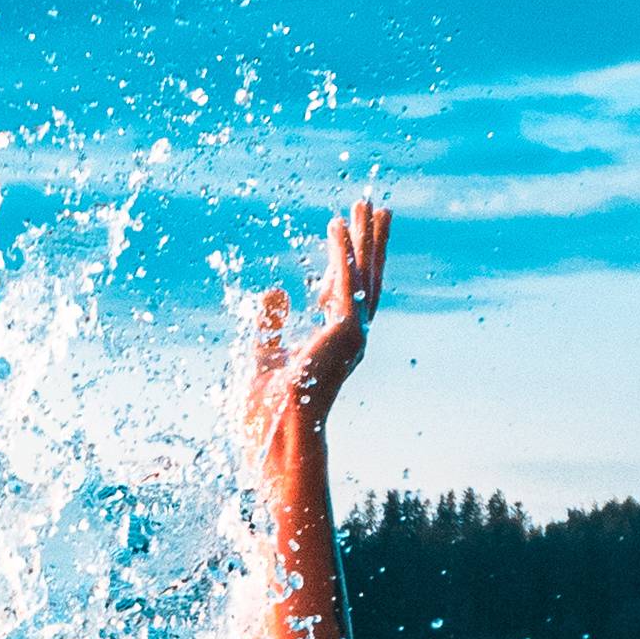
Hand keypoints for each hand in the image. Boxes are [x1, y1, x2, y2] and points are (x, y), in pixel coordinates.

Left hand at [239, 200, 388, 461]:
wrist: (276, 434)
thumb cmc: (269, 411)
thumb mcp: (263, 354)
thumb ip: (270, 323)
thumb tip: (275, 290)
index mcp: (335, 344)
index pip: (346, 292)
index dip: (347, 259)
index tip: (346, 230)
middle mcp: (351, 338)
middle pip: (365, 278)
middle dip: (369, 241)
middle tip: (376, 207)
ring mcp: (353, 336)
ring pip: (363, 275)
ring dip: (364, 238)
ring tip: (367, 204)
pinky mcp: (346, 333)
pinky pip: (346, 283)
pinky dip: (343, 252)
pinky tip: (338, 225)